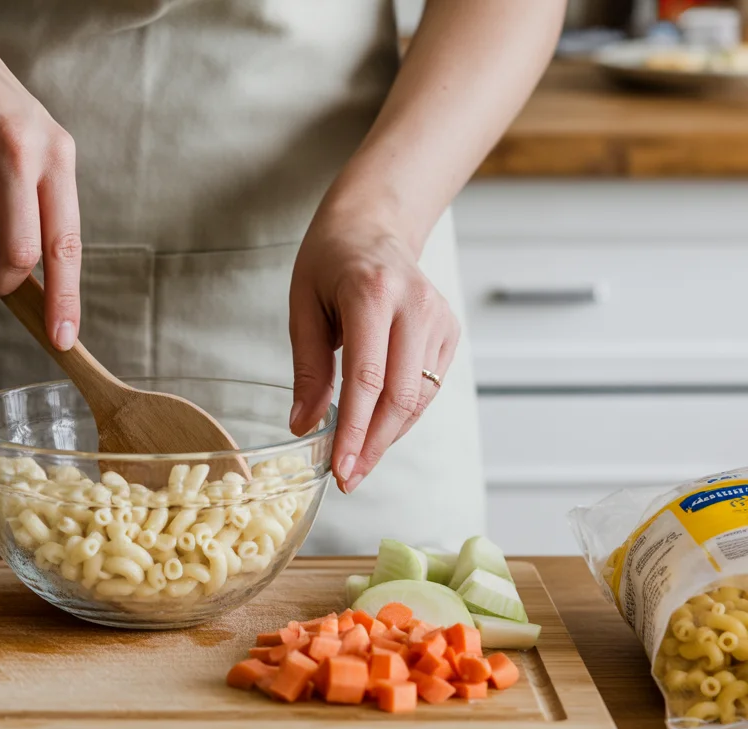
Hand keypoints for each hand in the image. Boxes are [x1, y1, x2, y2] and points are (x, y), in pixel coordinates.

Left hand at [288, 207, 459, 494]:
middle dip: (373, 445)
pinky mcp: (449, 331)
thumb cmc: (329, 262)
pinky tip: (376, 432)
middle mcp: (416, 304)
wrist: (374, 225)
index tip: (339, 468)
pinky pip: (428, 387)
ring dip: (388, 437)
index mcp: (372, 292)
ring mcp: (439, 318)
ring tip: (357, 464)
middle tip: (347, 478)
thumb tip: (305, 426)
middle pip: (400, 395)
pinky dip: (402, 416)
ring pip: (419, 397)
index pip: (368, 378)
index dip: (355, 431)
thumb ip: (308, 368)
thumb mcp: (303, 306)